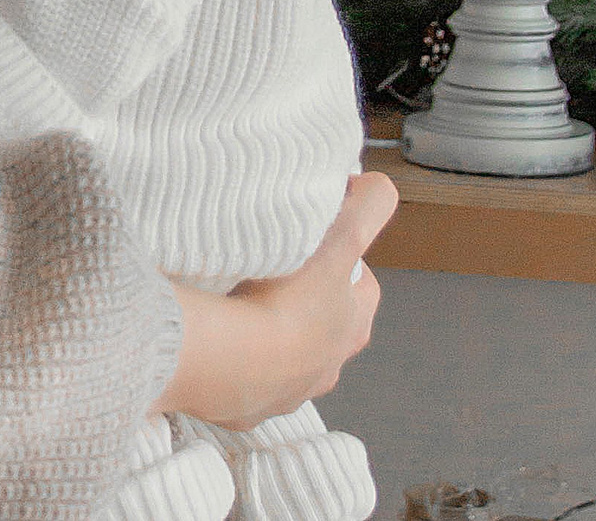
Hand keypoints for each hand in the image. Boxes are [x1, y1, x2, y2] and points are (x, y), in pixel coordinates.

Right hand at [156, 172, 396, 429]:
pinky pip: (242, 381)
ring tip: (235, 306)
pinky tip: (215, 340)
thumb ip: (369, 208)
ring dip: (267, 336)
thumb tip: (380, 188)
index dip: (342, 261)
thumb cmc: (286, 302)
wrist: (228, 360)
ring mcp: (287, 392)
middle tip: (268, 273)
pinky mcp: (246, 407)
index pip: (361, 287)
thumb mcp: (338, 240)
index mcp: (353, 326)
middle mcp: (327, 366)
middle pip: (322, 325)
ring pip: (284, 358)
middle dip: (301, 302)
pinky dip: (233, 362)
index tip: (314, 243)